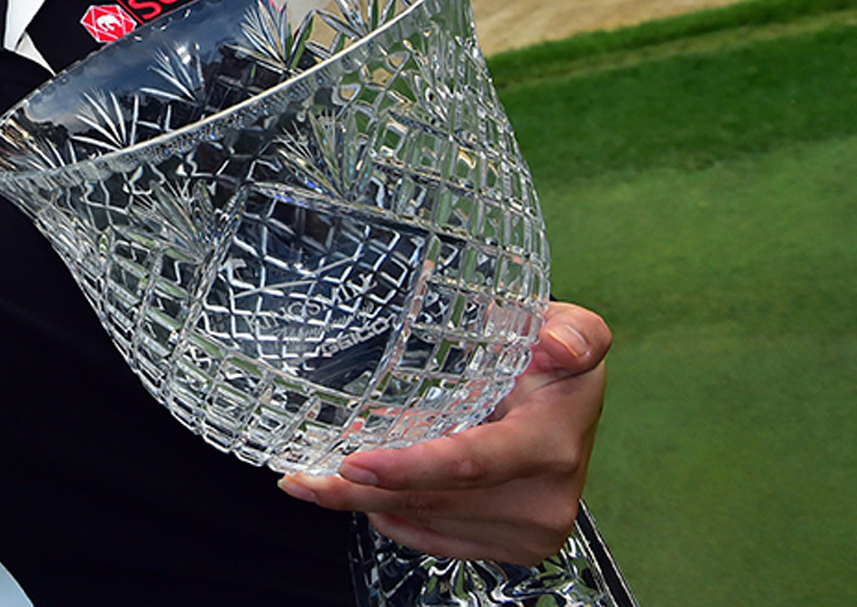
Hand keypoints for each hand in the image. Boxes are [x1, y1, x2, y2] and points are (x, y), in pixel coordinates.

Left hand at [277, 301, 609, 564]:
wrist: (569, 410)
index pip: (471, 463)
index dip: (409, 469)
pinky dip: (391, 517)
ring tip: (319, 478)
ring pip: (423, 523)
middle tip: (303, 479)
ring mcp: (526, 532)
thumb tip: (556, 345)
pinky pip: (430, 539)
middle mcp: (543, 500)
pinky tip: (366, 493)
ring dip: (366, 504)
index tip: (353, 463)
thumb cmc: (556, 361)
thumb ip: (574, 332)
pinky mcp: (506, 547)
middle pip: (431, 501)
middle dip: (359, 493)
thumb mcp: (574, 329)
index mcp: (552, 443)